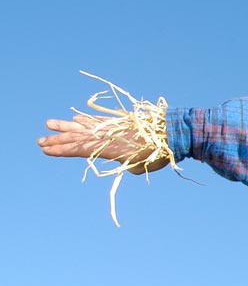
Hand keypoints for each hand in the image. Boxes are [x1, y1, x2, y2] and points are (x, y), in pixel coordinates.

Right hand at [38, 114, 167, 173]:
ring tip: (48, 124)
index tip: (46, 150)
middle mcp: (105, 136)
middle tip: (39, 142)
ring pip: (83, 125)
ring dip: (65, 126)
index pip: (77, 150)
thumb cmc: (157, 155)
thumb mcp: (138, 167)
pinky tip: (76, 118)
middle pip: (75, 137)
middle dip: (57, 140)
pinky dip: (85, 119)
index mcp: (106, 149)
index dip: (61, 150)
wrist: (170, 134)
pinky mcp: (118, 121)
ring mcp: (110, 127)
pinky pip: (97, 120)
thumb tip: (124, 160)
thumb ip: (126, 165)